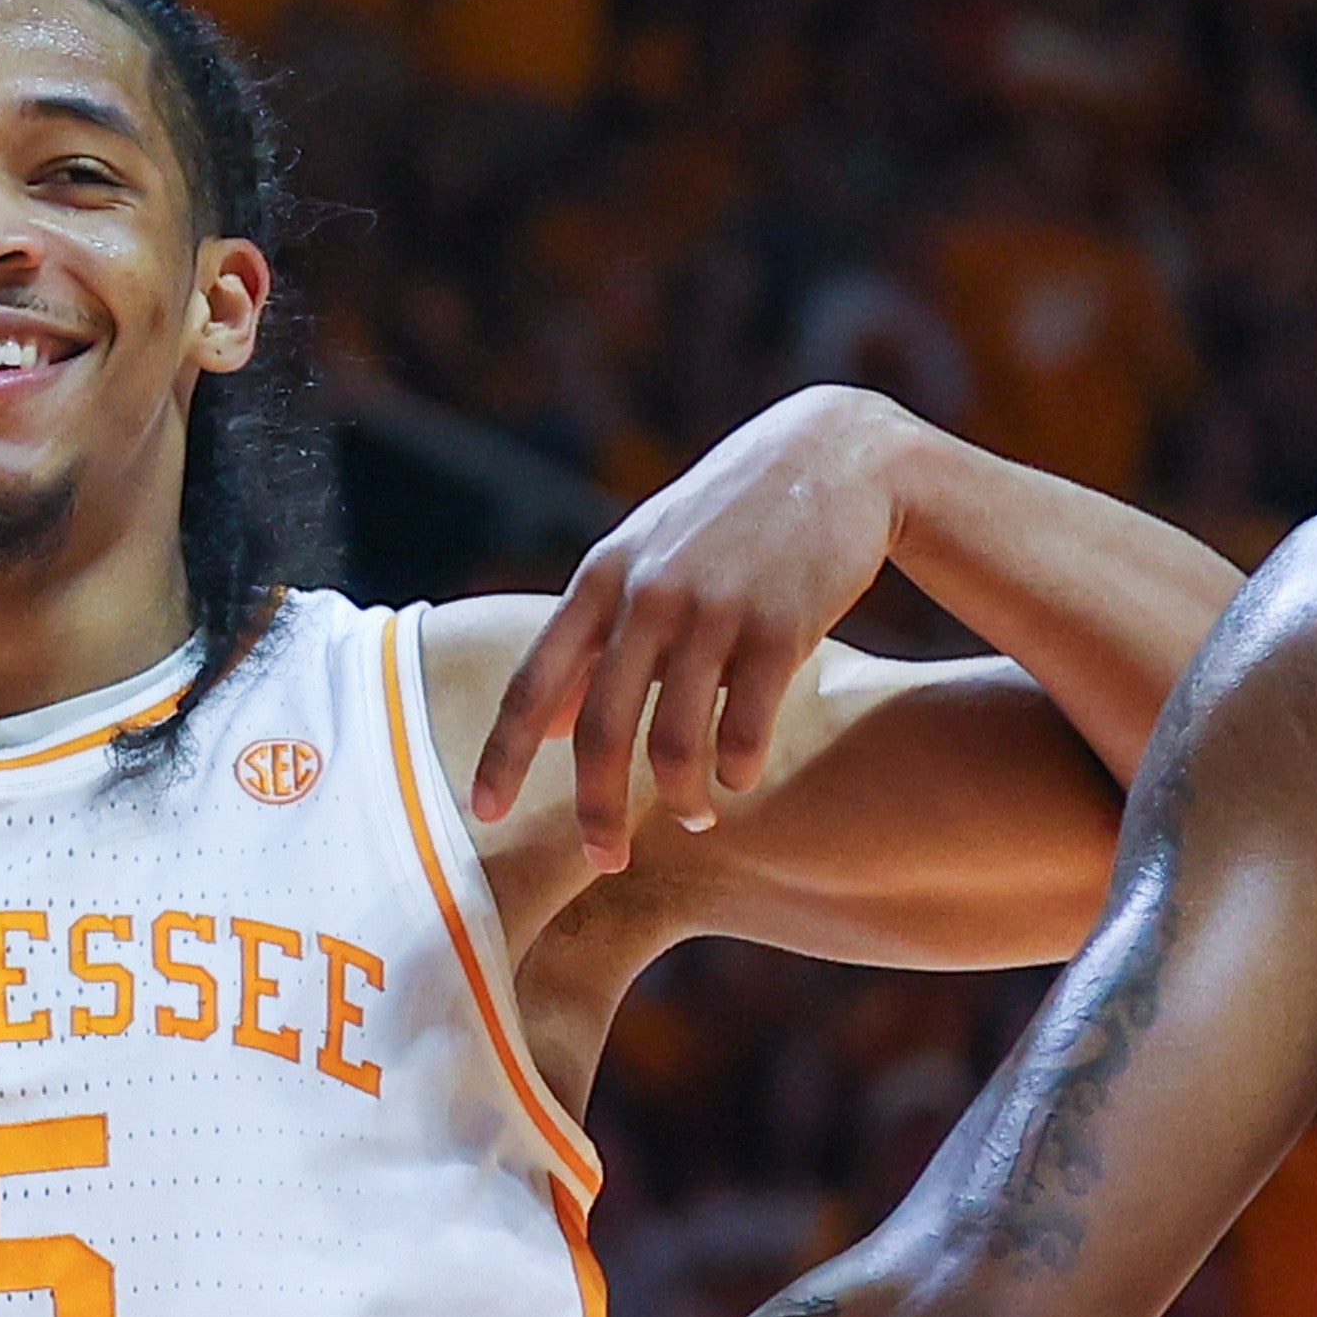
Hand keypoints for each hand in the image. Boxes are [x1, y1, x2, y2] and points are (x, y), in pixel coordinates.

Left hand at [476, 385, 915, 861]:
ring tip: (696, 816)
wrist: (834, 455)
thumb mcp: (645, 558)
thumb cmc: (725, 522)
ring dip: (681, 799)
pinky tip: (740, 779)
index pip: (533, 682)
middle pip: (600, 731)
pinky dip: (738, 770)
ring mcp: (715, 610)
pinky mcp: (781, 627)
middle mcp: (648, 595)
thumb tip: (546, 725)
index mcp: (601, 579)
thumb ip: (594, 636)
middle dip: (596, 811)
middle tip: (605, 860)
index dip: (504, 754)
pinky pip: (745, 729)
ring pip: (676, 743)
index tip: (483, 814)